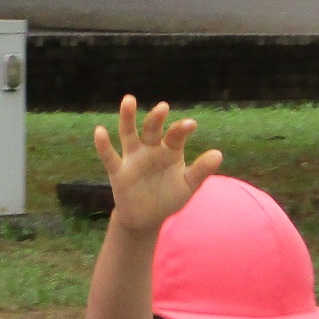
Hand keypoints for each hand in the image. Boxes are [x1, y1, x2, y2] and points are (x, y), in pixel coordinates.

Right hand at [94, 97, 221, 234]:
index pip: (176, 135)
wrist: (146, 218)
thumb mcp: (188, 186)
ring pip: (128, 134)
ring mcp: (133, 158)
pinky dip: (103, 145)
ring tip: (129, 100)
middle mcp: (150, 149)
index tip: (190, 125)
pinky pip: (110, 156)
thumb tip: (218, 154)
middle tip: (163, 108)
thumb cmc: (169, 198)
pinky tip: (99, 131)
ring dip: (128, 118)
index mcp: (170, 150)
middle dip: (156, 119)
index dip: (181, 130)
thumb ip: (201, 170)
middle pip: (152, 129)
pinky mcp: (118, 172)